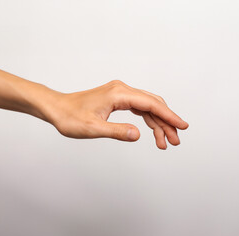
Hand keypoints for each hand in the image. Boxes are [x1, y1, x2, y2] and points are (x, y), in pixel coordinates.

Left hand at [49, 80, 188, 148]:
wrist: (56, 108)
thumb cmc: (70, 117)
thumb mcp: (92, 128)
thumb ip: (116, 132)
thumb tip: (138, 135)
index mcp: (118, 94)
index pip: (151, 104)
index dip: (168, 116)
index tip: (182, 126)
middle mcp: (121, 90)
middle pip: (152, 104)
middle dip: (166, 122)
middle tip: (175, 141)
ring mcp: (119, 93)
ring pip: (147, 107)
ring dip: (158, 123)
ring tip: (165, 142)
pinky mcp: (116, 99)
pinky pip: (138, 108)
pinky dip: (147, 119)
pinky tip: (152, 131)